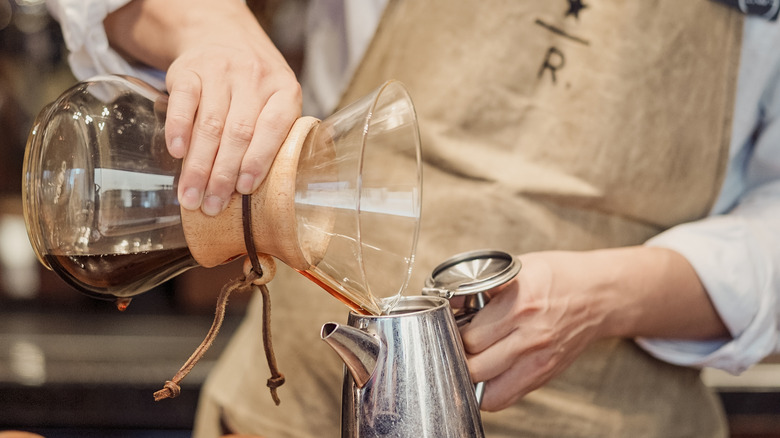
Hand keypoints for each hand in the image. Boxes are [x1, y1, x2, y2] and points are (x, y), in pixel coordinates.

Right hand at [105, 0, 301, 215]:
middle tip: (210, 206)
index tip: (243, 190)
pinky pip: (183, 101)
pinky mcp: (189, 69)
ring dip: (198, 165)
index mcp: (284, 90)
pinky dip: (178, 128)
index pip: (272, 128)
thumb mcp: (277, 100)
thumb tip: (265, 192)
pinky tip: (175, 153)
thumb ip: (274, 136)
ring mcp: (221, 70)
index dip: (258, 161)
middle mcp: (254, 77)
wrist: (224, 35)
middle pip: (238, 133)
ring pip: (210, 124)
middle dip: (222, 175)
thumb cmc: (255, 85)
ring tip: (190, 196)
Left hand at [459, 251, 607, 410]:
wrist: (601, 295)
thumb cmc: (560, 277)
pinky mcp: (544, 374)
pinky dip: (488, 391)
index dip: (454, 332)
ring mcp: (539, 360)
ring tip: (470, 359)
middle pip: (475, 367)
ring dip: (472, 376)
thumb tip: (451, 302)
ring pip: (487, 389)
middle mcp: (530, 337)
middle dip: (460, 356)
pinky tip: (486, 374)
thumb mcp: (518, 269)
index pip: (470, 337)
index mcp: (520, 305)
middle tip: (457, 343)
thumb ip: (484, 287)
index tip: (452, 326)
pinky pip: (505, 398)